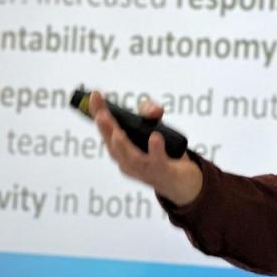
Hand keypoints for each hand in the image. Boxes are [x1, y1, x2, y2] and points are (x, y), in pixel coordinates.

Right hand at [90, 90, 202, 206]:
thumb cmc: (160, 152)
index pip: (106, 130)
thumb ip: (150, 112)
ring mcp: (144, 170)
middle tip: (101, 114)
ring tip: (118, 132)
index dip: (98, 112)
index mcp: (121, 149)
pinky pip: (157, 162)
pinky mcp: (163, 172)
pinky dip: (155, 150)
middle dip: (106, 130)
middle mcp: (127, 162)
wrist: (182, 181)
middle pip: (114, 146)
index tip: (94, 94)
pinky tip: (155, 138)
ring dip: (123, 145)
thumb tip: (153, 111)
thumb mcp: (154, 126)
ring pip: (131, 159)